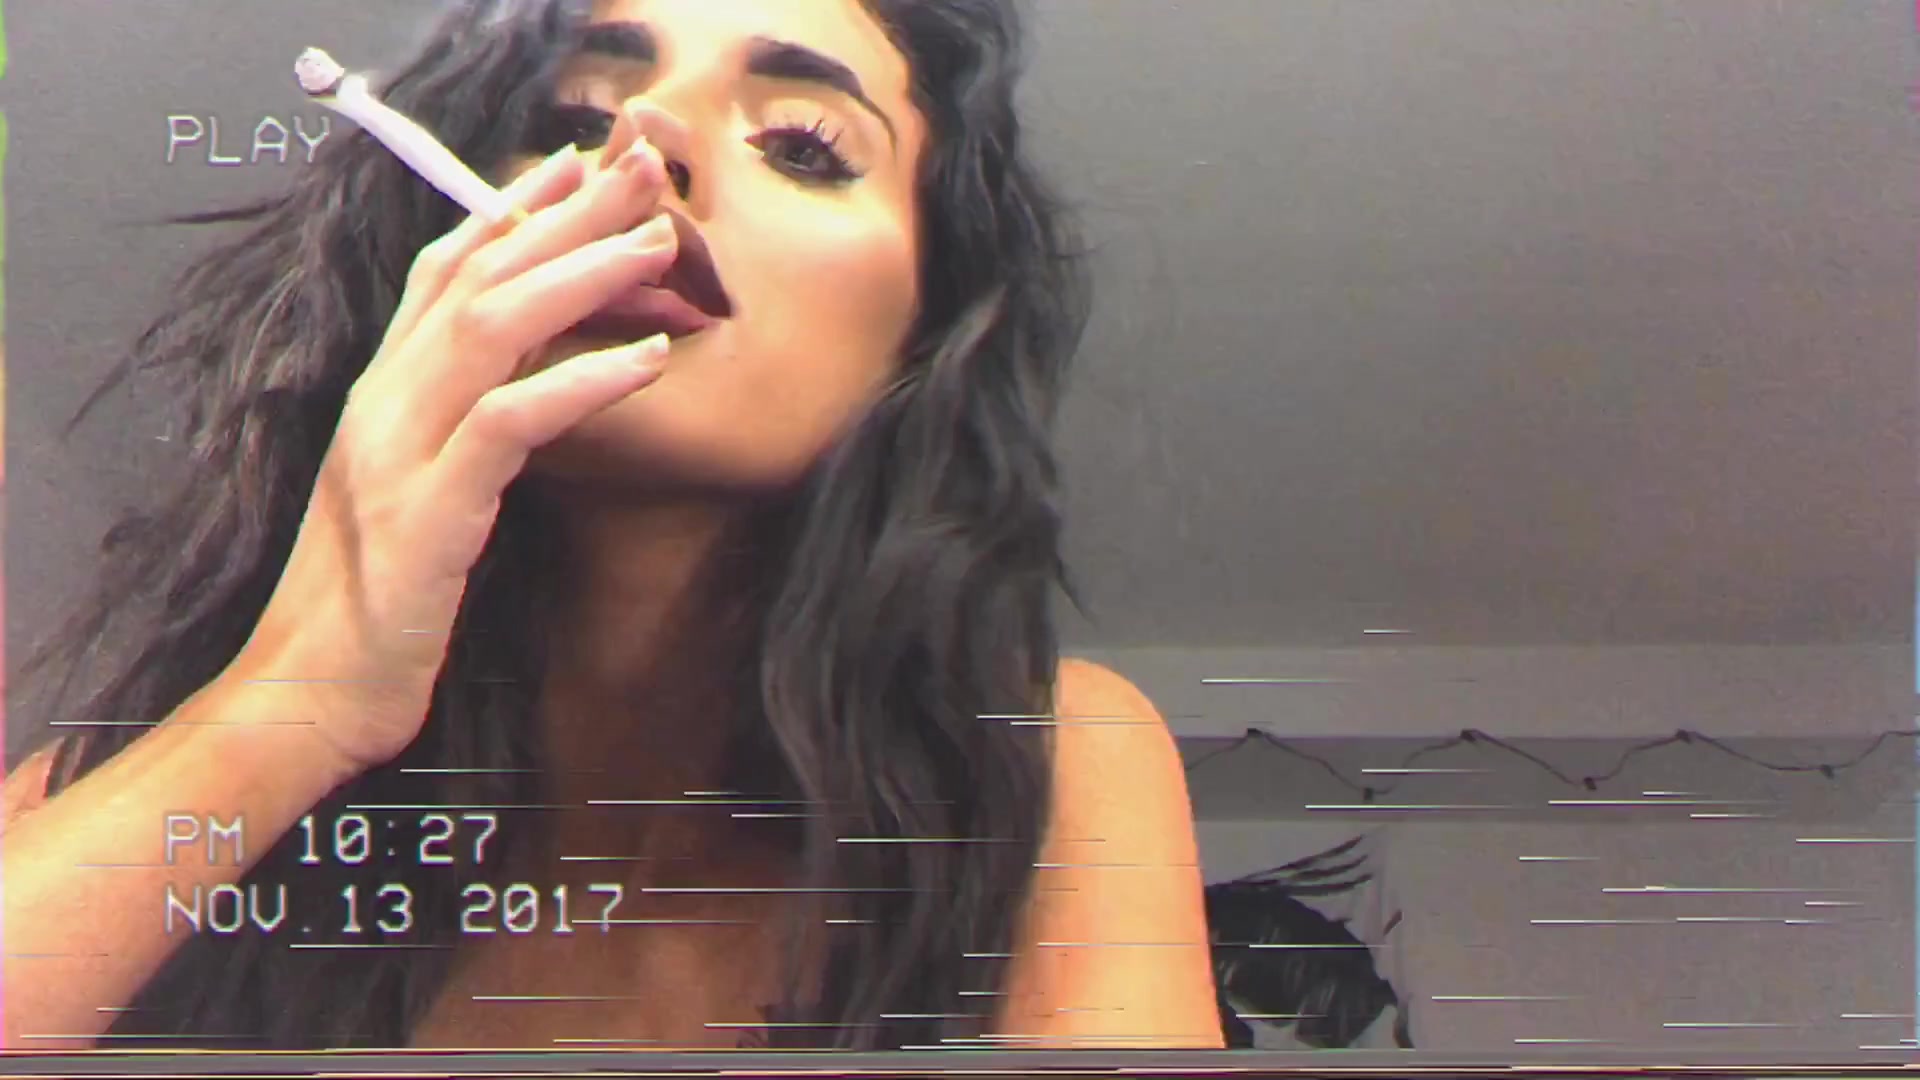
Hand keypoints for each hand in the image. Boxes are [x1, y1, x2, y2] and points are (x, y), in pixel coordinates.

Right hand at [234, 136, 679, 773]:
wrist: (303, 699)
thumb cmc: (370, 608)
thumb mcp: (414, 495)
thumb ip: (455, 431)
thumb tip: (523, 387)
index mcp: (380, 396)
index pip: (443, 270)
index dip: (511, 209)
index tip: (578, 166)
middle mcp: (382, 405)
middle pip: (477, 275)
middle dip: (566, 213)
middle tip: (645, 169)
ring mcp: (397, 455)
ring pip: (489, 326)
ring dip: (581, 273)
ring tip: (659, 244)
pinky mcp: (425, 516)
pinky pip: (506, 424)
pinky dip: (579, 382)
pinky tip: (646, 362)